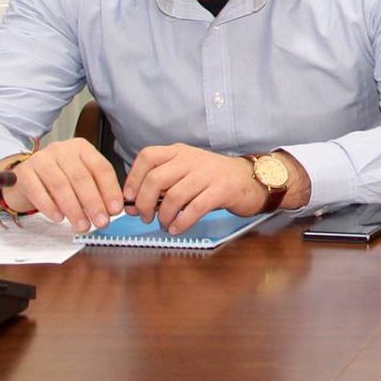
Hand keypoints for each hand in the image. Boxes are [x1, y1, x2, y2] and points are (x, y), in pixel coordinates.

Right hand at [0, 139, 123, 231]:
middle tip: (101, 222)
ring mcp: (41, 159)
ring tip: (82, 225)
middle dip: (93, 203)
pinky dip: (50, 207)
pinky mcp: (23, 173)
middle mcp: (62, 150)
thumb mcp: (79, 177)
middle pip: (81, 178)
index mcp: (81, 148)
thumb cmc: (57, 178)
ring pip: (61, 186)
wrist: (23, 179)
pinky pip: (38, 192)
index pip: (101, 168)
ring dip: (74, 209)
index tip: (115, 210)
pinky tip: (59, 218)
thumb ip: (96, 189)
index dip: (110, 190)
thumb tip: (112, 210)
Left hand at [123, 145, 272, 233]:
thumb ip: (161, 185)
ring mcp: (208, 173)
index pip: (147, 156)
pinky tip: (176, 228)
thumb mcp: (186, 173)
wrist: (252, 179)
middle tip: (145, 217)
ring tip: (164, 224)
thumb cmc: (213, 179)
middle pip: (156, 179)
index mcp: (180, 152)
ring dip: (163, 216)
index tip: (129, 197)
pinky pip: (194, 209)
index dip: (133, 178)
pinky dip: (180, 223)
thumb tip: (131, 205)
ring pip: (173, 196)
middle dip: (144, 203)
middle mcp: (192, 159)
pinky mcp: (221, 190)